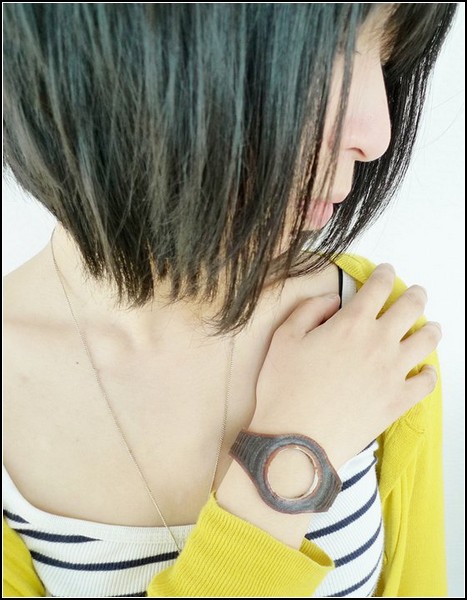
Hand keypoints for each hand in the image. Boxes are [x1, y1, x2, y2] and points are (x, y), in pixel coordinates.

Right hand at [250, 263, 440, 468]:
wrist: (297, 439)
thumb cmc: (284, 387)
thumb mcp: (284, 337)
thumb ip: (310, 309)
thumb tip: (334, 300)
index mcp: (351, 324)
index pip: (377, 287)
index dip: (384, 273)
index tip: (385, 270)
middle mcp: (379, 343)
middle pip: (411, 307)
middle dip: (415, 294)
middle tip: (414, 292)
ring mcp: (393, 372)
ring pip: (427, 341)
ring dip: (430, 328)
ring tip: (429, 327)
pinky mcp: (398, 401)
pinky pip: (426, 382)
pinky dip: (429, 373)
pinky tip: (425, 370)